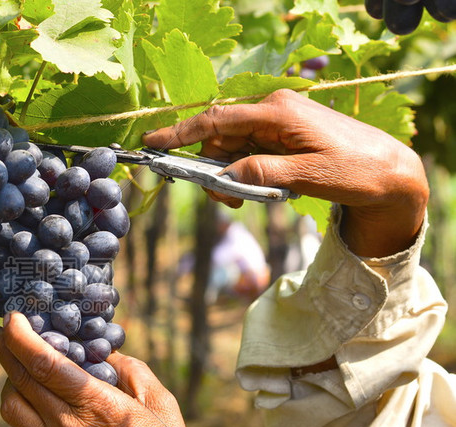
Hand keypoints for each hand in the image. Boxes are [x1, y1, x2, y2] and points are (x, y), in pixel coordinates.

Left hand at [0, 312, 213, 426]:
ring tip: (20, 372)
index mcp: (97, 405)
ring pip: (11, 410)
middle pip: (19, 380)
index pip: (43, 362)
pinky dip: (20, 421)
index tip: (12, 318)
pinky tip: (34, 412)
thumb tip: (102, 353)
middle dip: (4, 349)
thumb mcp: (161, 403)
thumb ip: (131, 371)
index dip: (20, 336)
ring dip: (10, 384)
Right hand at [142, 89, 428, 257]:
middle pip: (220, 138)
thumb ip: (261, 173)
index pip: (217, 120)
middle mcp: (274, 110)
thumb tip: (224, 176)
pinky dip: (245, 173)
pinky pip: (249, 152)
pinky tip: (261, 189)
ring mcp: (278, 122)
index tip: (150, 143)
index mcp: (277, 112)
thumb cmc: (355, 171)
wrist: (390, 172)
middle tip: (228, 201)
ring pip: (232, 148)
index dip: (180, 133)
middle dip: (213, 169)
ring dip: (230, 175)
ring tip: (249, 199)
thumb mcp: (307, 176)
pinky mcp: (283, 135)